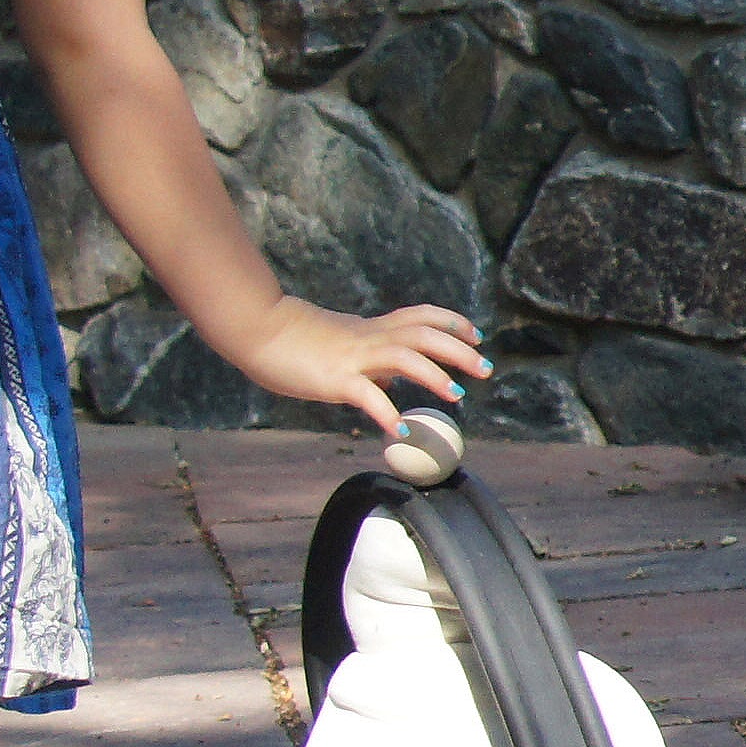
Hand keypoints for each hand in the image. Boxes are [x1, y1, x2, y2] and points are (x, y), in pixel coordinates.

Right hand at [230, 297, 489, 438]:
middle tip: (485, 369)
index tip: (475, 335)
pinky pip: (367, 395)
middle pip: (425, 335)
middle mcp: (370, 339)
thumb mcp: (342, 345)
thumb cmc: (296, 339)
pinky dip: (388, 412)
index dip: (452, 323)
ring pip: (405, 357)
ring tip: (456, 396)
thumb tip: (389, 381)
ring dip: (434, 376)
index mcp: (373, 329)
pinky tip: (402, 429)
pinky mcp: (336, 379)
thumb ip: (370, 361)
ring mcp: (354, 357)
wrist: (259, 329)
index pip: (421, 317)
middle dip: (459, 350)